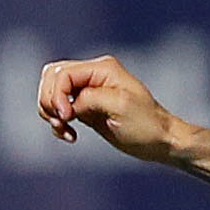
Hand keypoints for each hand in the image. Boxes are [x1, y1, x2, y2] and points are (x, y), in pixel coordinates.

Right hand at [36, 55, 192, 164]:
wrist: (160, 141)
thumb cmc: (146, 124)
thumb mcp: (119, 107)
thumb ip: (89, 99)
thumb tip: (67, 105)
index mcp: (102, 69)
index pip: (63, 74)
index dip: (56, 95)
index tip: (66, 117)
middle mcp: (93, 75)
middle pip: (52, 77)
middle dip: (49, 101)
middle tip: (62, 121)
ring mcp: (88, 91)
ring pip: (51, 92)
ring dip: (50, 112)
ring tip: (64, 129)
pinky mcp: (86, 108)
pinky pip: (59, 109)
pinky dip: (57, 122)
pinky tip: (70, 135)